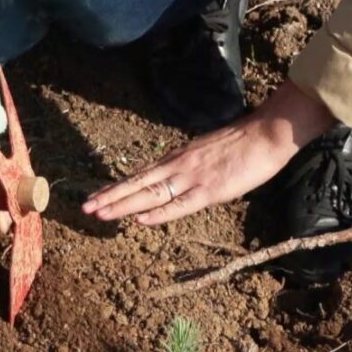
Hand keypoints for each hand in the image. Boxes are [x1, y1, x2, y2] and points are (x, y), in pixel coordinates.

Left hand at [82, 83, 334, 224]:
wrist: (265, 133)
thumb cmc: (241, 143)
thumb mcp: (205, 152)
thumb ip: (187, 164)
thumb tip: (174, 178)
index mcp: (177, 158)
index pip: (140, 175)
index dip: (117, 187)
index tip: (97, 197)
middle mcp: (178, 166)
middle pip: (137, 184)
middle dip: (109, 197)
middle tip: (86, 208)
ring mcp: (192, 178)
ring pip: (150, 194)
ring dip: (122, 204)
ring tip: (100, 213)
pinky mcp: (209, 190)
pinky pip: (179, 204)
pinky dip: (158, 212)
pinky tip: (140, 218)